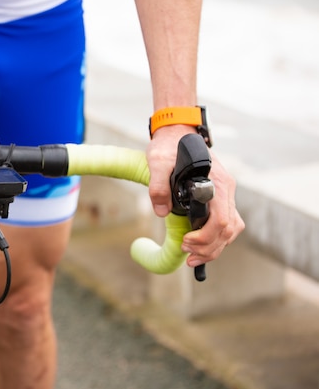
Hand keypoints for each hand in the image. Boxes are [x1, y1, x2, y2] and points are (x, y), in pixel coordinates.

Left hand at [146, 125, 244, 266]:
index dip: (205, 237)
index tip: (185, 243)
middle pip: (229, 229)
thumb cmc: (169, 145)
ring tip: (192, 258)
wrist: (178, 132)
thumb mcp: (158, 161)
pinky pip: (225, 223)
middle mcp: (226, 190)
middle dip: (209, 248)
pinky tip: (199, 246)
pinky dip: (215, 239)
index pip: (221, 219)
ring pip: (231, 229)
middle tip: (187, 257)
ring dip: (214, 247)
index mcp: (216, 182)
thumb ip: (159, 185)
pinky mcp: (219, 197)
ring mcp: (225, 194)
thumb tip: (162, 212)